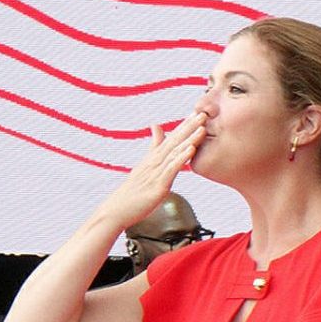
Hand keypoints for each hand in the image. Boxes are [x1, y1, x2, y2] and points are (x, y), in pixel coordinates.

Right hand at [89, 113, 205, 234]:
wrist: (116, 210)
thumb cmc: (132, 191)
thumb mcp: (144, 164)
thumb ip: (153, 146)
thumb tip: (156, 126)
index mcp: (154, 157)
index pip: (172, 138)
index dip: (185, 125)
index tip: (198, 111)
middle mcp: (155, 162)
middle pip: (175, 141)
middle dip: (190, 126)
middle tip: (204, 112)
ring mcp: (156, 173)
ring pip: (175, 152)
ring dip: (189, 139)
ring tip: (202, 127)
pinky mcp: (158, 186)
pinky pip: (171, 169)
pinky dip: (181, 158)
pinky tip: (191, 150)